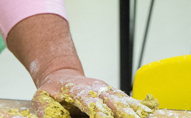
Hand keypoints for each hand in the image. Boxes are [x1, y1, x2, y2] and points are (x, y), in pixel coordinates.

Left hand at [31, 70, 156, 117]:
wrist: (61, 76)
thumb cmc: (51, 91)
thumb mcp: (41, 101)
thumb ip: (48, 113)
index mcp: (77, 90)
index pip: (91, 102)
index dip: (100, 112)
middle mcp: (96, 88)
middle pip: (113, 101)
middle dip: (125, 112)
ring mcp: (106, 90)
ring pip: (124, 100)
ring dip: (135, 110)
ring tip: (146, 117)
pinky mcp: (112, 94)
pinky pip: (128, 101)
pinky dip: (139, 107)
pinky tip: (148, 113)